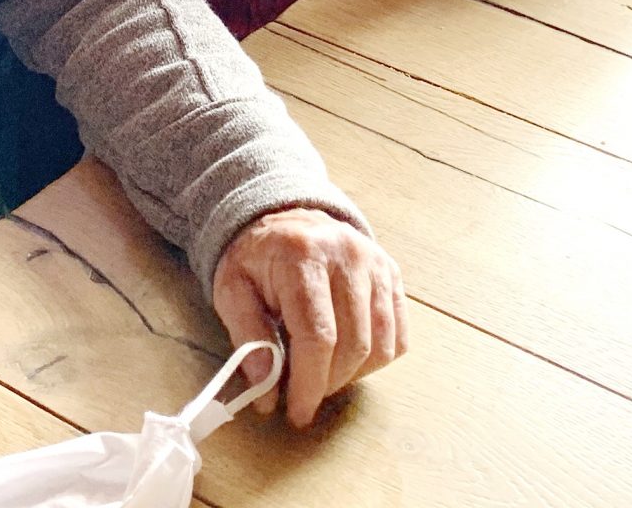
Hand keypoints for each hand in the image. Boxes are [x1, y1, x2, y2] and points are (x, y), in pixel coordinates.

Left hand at [211, 207, 407, 427]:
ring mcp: (375, 263)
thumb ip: (247, 339)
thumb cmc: (256, 260)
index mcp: (303, 255)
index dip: (309, 383)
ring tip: (323, 375)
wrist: (284, 218)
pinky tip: (347, 358)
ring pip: (381, 345)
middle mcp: (347, 254)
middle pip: (353, 344)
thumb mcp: (232, 291)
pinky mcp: (391, 273)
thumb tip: (266, 392)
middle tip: (304, 395)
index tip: (297, 413)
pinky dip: (376, 360)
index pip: (317, 335)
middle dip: (328, 384)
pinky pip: (399, 335)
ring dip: (352, 375)